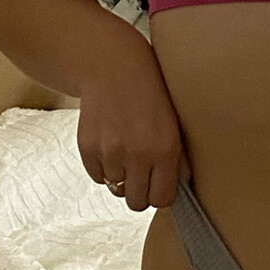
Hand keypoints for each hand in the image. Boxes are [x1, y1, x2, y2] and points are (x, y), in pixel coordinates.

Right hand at [77, 40, 190, 212]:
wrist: (112, 67)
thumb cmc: (150, 94)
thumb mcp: (174, 123)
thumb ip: (179, 158)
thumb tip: (181, 188)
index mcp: (165, 149)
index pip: (162, 199)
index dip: (160, 195)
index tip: (158, 186)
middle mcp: (137, 154)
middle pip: (137, 202)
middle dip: (140, 192)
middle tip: (141, 175)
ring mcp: (109, 152)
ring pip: (116, 188)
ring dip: (121, 176)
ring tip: (125, 149)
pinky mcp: (87, 148)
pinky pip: (97, 177)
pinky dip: (103, 167)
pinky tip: (110, 144)